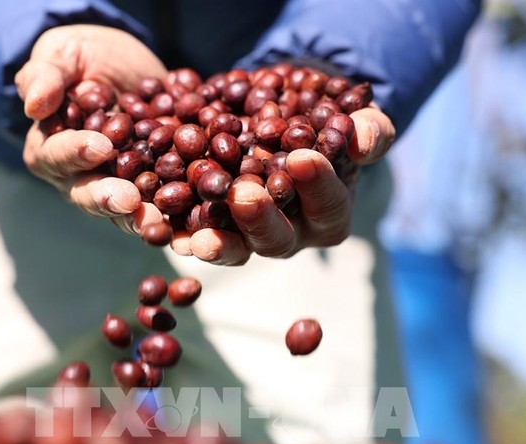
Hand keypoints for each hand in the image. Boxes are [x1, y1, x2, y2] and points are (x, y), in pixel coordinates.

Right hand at [15, 25, 167, 230]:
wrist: (127, 65)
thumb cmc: (83, 58)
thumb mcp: (62, 53)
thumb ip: (45, 76)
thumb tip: (33, 105)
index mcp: (50, 148)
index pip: (57, 155)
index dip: (76, 152)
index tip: (100, 147)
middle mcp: (80, 177)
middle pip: (89, 195)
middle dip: (109, 199)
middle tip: (129, 201)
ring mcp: (118, 186)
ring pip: (125, 211)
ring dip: (143, 219)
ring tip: (161, 223)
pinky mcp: (152, 187)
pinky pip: (163, 206)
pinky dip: (176, 217)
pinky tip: (189, 225)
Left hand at [171, 106, 394, 264]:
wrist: (282, 114)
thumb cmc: (326, 120)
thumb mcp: (353, 119)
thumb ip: (368, 130)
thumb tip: (363, 139)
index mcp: (327, 214)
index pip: (326, 206)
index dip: (318, 186)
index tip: (303, 158)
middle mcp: (287, 234)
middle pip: (275, 239)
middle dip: (260, 219)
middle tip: (244, 195)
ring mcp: (245, 234)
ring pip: (231, 247)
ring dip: (214, 243)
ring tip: (196, 239)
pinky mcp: (208, 224)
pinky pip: (191, 235)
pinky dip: (175, 233)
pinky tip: (157, 227)